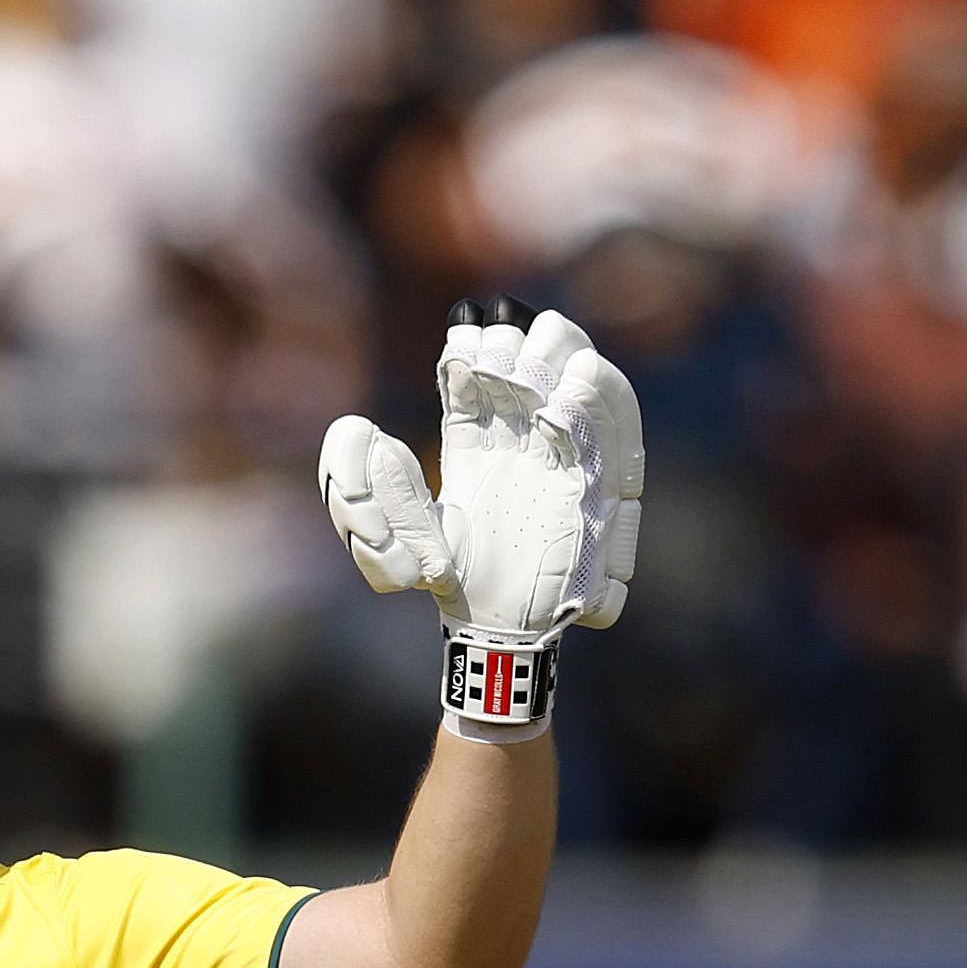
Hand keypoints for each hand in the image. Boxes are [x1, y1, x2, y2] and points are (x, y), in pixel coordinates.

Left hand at [318, 301, 644, 696]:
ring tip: (534, 348)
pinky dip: (593, 399)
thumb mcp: (393, 553)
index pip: (472, 377)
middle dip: (516, 341)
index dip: (469, 349)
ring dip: (556, 355)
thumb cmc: (451, 588)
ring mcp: (561, 453)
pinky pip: (606, 424)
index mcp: (471, 444)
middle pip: (524, 363)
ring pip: (569, 378)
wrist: (501, 628)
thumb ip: (364, 501)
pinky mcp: (597, 475)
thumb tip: (360, 431)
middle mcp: (518, 439)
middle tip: (498, 339)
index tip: (461, 339)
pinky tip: (565, 393)